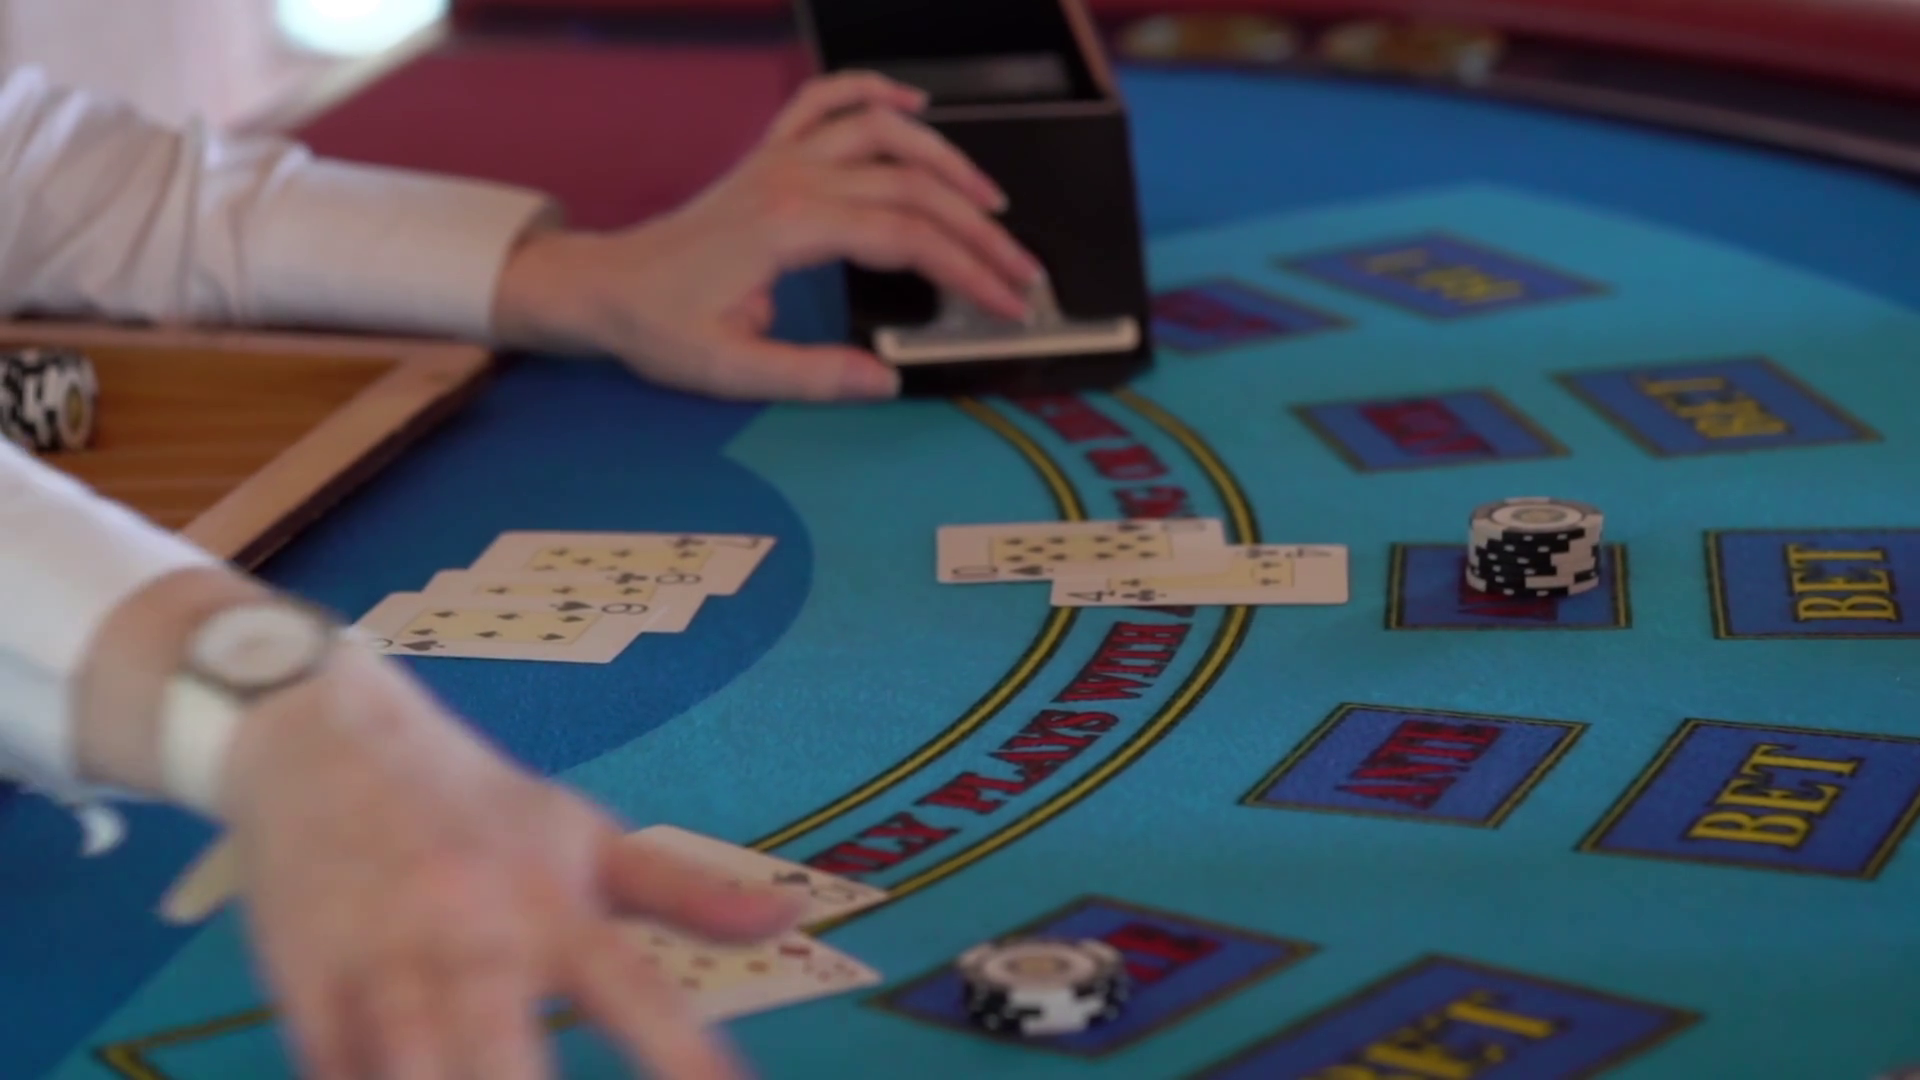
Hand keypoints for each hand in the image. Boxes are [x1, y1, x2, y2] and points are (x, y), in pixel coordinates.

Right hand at [218, 646, 798, 1079]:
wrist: (323, 736)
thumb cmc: (472, 799)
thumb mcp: (585, 831)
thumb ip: (687, 890)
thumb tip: (793, 914)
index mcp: (549, 902)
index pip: (633, 994)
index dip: (687, 1062)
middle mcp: (468, 936)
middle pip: (499, 1047)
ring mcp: (378, 967)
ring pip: (404, 1070)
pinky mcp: (301, 991)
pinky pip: (334, 1072)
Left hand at [492, 71, 1044, 401]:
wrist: (605, 287)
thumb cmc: (661, 328)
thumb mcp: (733, 371)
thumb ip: (814, 377)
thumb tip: (888, 381)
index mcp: (791, 228)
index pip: (906, 239)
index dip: (967, 272)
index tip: (1004, 306)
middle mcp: (793, 178)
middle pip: (912, 187)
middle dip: (979, 231)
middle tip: (1022, 271)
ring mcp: (781, 157)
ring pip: (884, 131)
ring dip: (947, 159)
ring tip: (992, 202)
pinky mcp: (770, 154)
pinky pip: (827, 99)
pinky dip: (874, 90)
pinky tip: (916, 102)